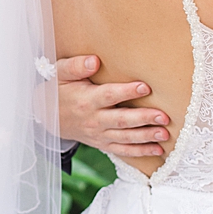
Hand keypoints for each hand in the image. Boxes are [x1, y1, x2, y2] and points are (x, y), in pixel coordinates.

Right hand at [56, 55, 171, 156]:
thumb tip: (94, 61)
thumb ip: (76, 66)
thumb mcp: (60, 73)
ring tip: (165, 134)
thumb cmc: (58, 90)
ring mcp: (99, 134)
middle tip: (163, 116)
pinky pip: (123, 150)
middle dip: (143, 119)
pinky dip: (140, 152)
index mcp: (86, 100)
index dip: (126, 92)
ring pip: (125, 138)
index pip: (109, 96)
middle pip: (121, 120)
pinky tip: (158, 150)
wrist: (47, 117)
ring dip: (146, 137)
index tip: (145, 87)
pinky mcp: (103, 144)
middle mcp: (94, 120)